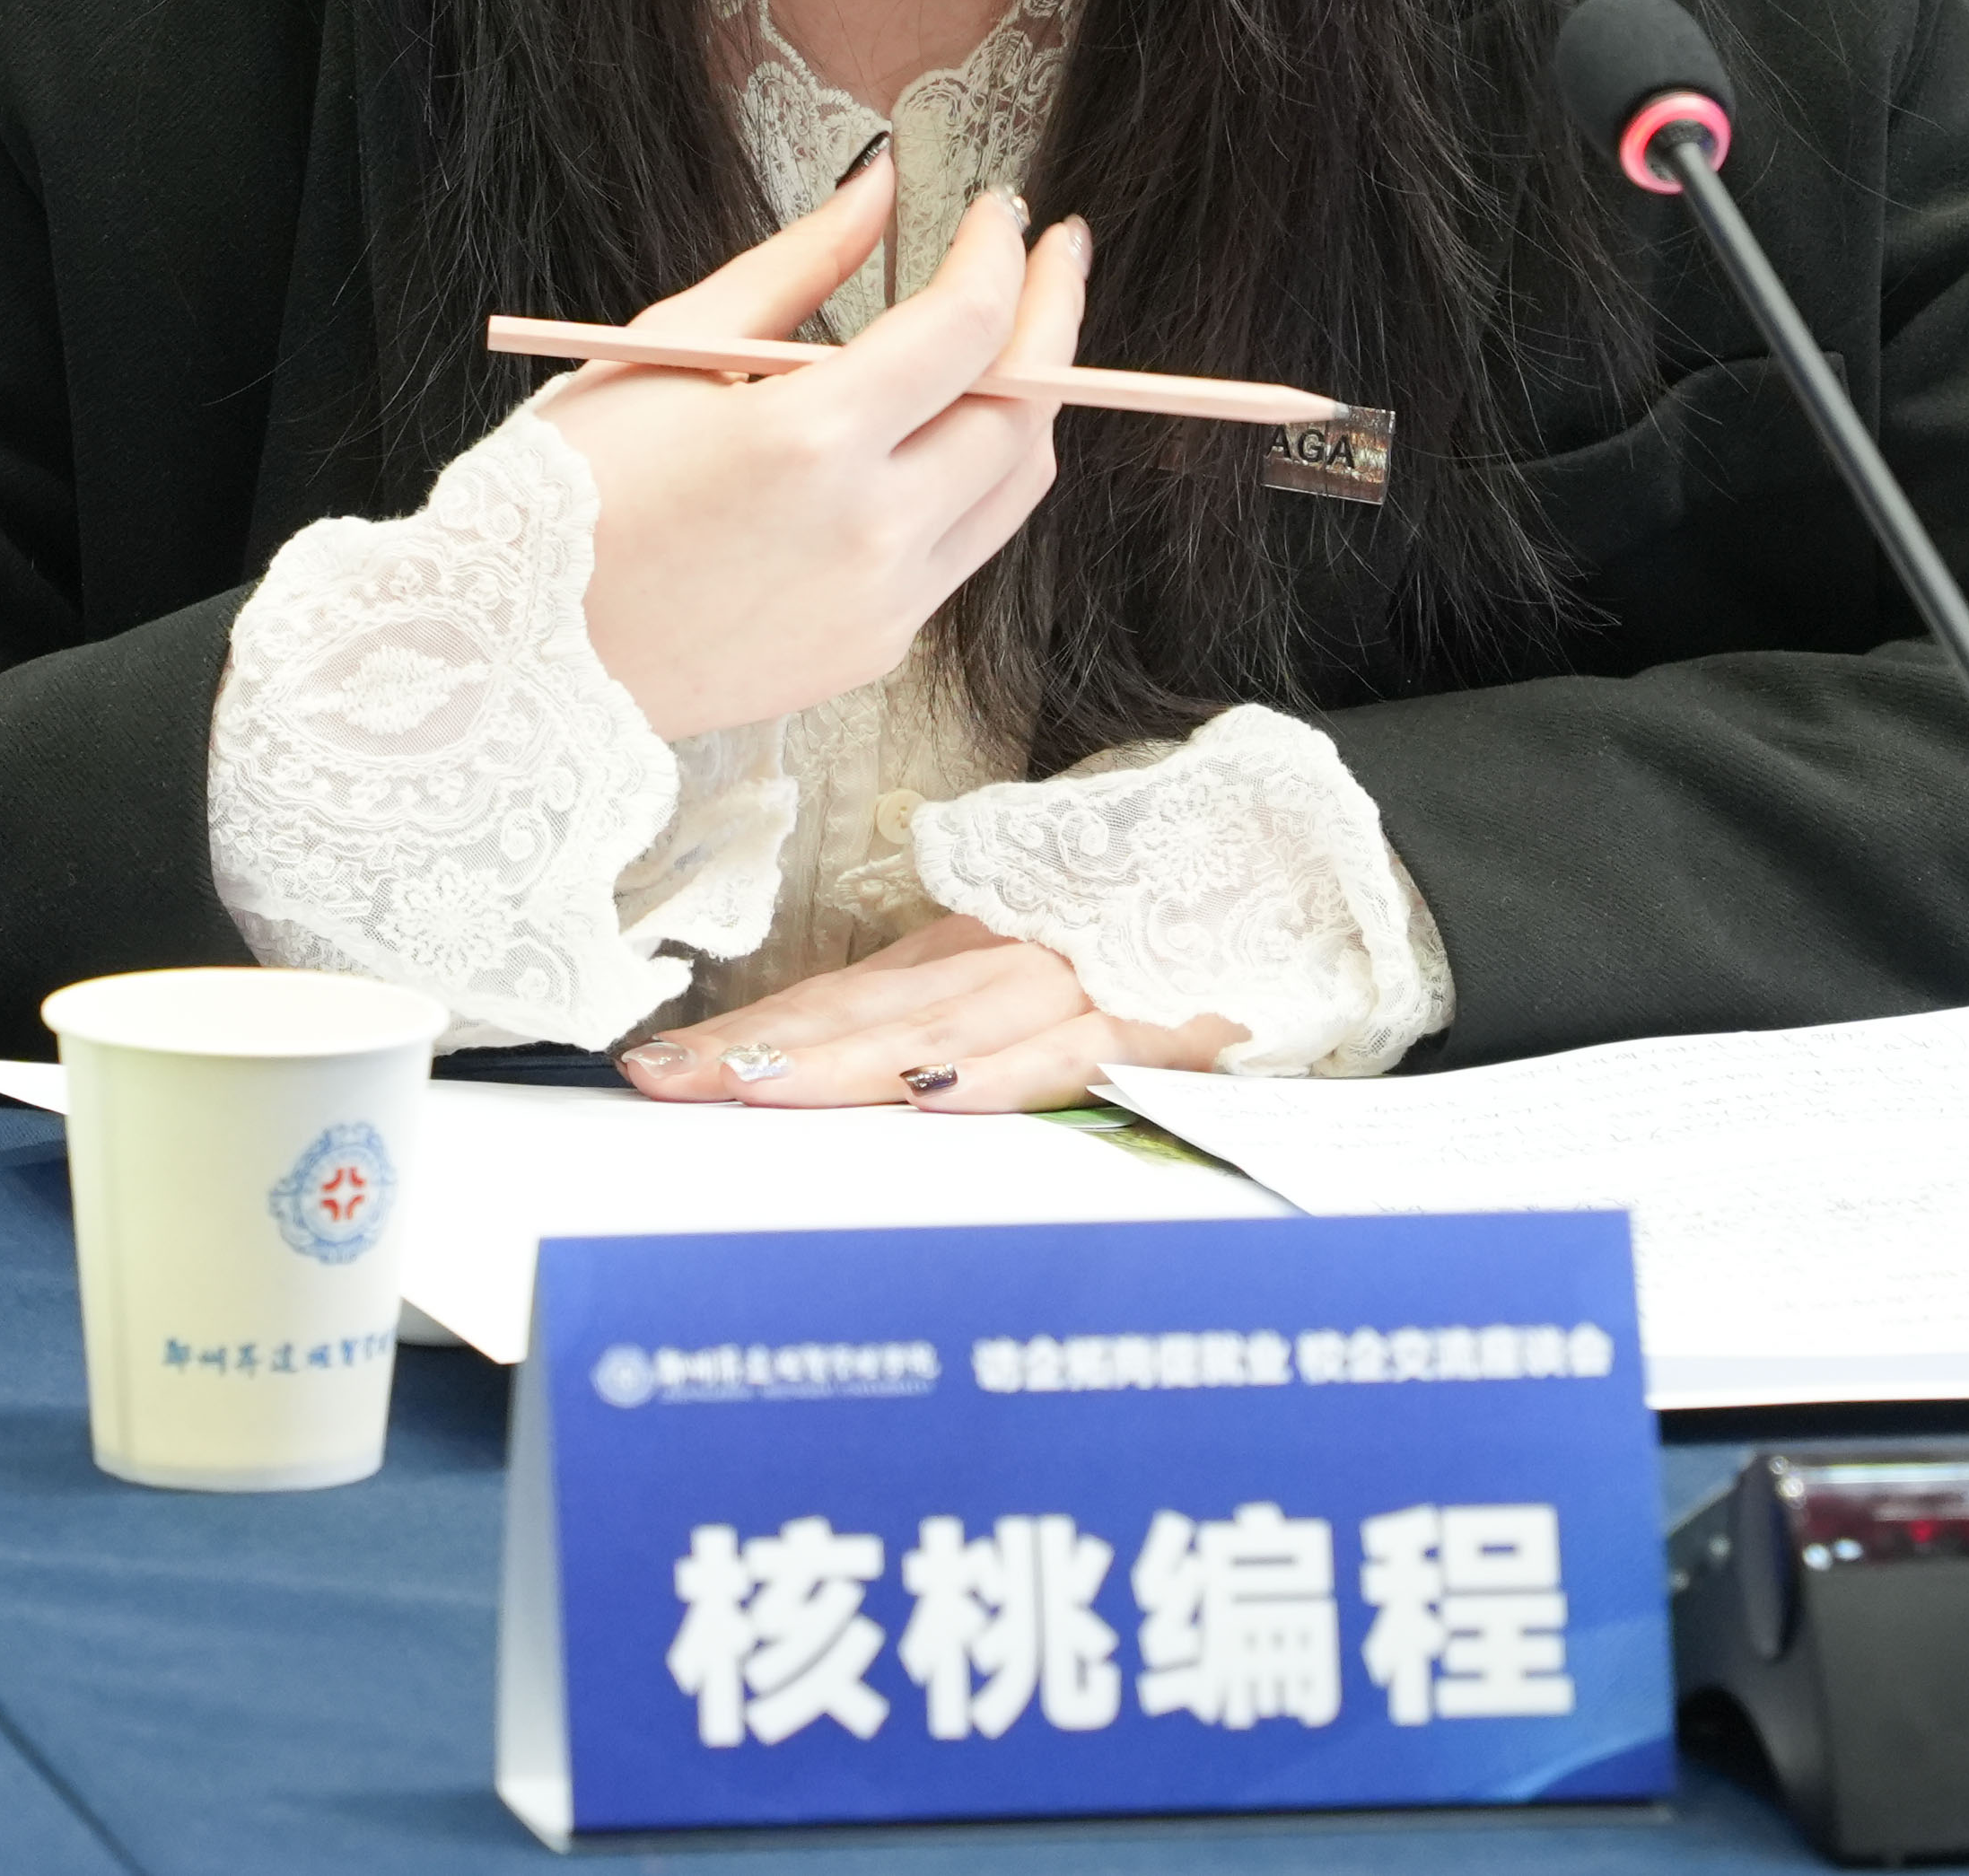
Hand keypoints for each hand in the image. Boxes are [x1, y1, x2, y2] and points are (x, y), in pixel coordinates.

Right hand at [538, 152, 1093, 741]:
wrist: (515, 652)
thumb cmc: (572, 486)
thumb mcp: (672, 347)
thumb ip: (798, 263)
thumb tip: (882, 181)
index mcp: (810, 439)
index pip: (967, 328)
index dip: (1002, 256)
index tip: (1002, 213)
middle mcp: (870, 530)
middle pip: (1023, 410)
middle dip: (1052, 316)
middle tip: (1047, 255)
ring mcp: (883, 604)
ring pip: (1015, 487)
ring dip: (1027, 402)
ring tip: (1007, 340)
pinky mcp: (876, 651)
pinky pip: (960, 550)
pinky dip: (966, 481)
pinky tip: (933, 434)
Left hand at [618, 917, 1249, 1112]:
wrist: (1313, 873)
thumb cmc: (1173, 933)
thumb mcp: (1044, 971)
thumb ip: (960, 1015)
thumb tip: (866, 1078)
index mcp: (973, 950)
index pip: (840, 998)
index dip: (751, 1031)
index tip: (655, 1062)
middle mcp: (1008, 956)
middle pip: (864, 1013)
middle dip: (757, 1052)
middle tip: (661, 1084)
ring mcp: (1081, 977)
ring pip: (943, 1025)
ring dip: (843, 1062)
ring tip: (751, 1090)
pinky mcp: (1159, 1011)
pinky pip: (1070, 1048)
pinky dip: (1003, 1073)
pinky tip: (938, 1096)